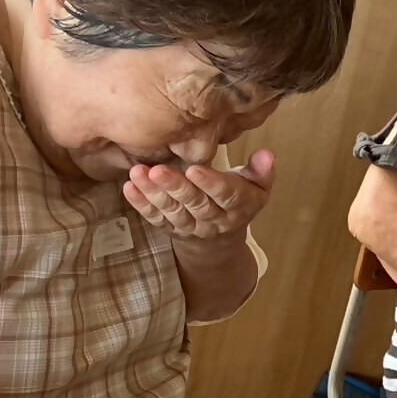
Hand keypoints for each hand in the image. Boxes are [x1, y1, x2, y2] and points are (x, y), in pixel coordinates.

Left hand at [123, 149, 274, 242]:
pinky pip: (156, 218)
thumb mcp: (257, 189)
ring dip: (154, 193)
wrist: (219, 242)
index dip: (211, 184)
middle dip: (176, 187)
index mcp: (238, 208)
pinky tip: (129, 188)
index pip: (226, 196)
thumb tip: (267, 154)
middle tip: (158, 170)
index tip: (194, 169)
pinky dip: (141, 204)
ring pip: (172, 211)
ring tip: (138, 174)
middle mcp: (214, 220)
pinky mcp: (171, 229)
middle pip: (195, 204)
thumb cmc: (239, 202)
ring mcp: (190, 227)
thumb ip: (261, 172)